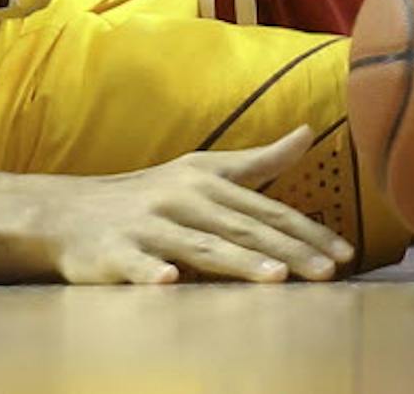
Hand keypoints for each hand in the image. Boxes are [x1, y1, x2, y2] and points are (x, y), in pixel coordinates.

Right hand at [42, 126, 357, 284]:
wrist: (69, 212)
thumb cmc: (149, 195)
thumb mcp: (203, 171)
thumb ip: (260, 161)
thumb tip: (310, 132)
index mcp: (206, 182)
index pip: (268, 210)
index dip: (308, 231)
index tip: (344, 253)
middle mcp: (181, 199)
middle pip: (243, 229)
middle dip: (288, 251)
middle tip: (327, 272)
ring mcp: (147, 226)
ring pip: (200, 246)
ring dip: (238, 261)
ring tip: (274, 279)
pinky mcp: (114, 254)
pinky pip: (135, 264)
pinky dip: (152, 271)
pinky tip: (170, 279)